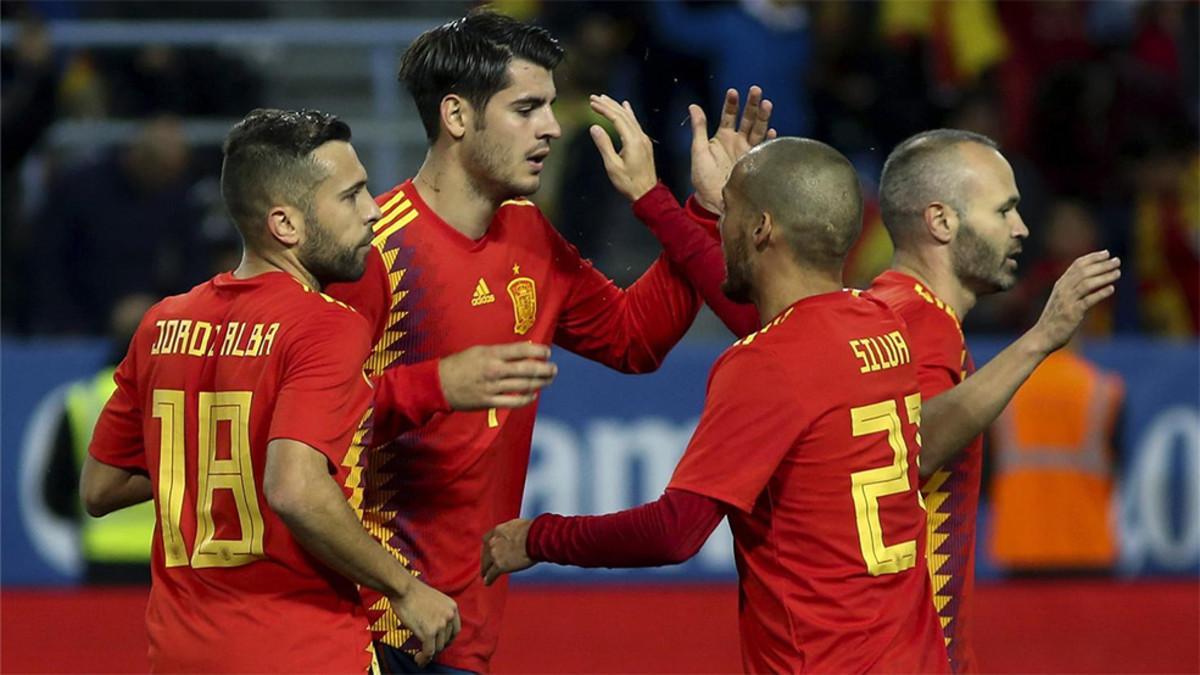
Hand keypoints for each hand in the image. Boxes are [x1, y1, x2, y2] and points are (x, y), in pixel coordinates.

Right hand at [387, 579, 460, 666]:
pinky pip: (429, 652)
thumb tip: (436, 631)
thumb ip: (440, 613)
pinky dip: (424, 658)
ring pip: (438, 648)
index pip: (455, 630)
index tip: (438, 643)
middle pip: (447, 640)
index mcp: (452, 607)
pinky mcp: (429, 632)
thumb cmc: (413, 592)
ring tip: (420, 656)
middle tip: (427, 650)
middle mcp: (450, 616)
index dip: (447, 640)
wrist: (403, 588)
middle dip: (438, 647)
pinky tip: (418, 659)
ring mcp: (440, 624)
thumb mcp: (435, 600)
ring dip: (429, 654)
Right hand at [439, 343, 555, 410]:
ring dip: (540, 383)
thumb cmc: (460, 364)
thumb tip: (522, 351)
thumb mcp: (479, 351)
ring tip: (548, 380)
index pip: (521, 350)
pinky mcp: (489, 402)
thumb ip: (500, 352)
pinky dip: (526, 399)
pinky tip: (533, 394)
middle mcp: (494, 370)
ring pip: (523, 386)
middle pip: (527, 369)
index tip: (548, 352)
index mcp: (491, 354)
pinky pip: (513, 401)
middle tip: (554, 368)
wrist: (439, 384)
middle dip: (544, 369)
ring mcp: (492, 387)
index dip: (538, 350)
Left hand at [481, 518, 534, 585]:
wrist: (535, 538)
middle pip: (485, 553)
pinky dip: (489, 579)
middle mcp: (493, 542)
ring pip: (486, 565)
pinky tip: (488, 582)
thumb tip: (515, 535)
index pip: (486, 539)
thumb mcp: (517, 525)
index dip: (487, 546)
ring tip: (485, 575)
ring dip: (485, 570)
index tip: (488, 550)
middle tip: (486, 564)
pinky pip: (491, 574)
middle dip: (485, 559)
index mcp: (497, 531)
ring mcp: (495, 554)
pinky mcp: (500, 566)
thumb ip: (510, 532)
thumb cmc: (531, 530)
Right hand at [588, 94, 657, 201]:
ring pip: (630, 117)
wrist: (647, 193)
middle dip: (608, 104)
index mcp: (632, 140)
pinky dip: (628, 113)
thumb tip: (595, 128)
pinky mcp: (644, 143)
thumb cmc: (629, 182)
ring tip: (606, 99)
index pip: (616, 118)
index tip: (592, 103)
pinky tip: (626, 107)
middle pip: (623, 115)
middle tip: (595, 97)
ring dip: (617, 107)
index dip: (604, 109)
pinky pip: (635, 123)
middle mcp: (640, 136)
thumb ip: (604, 145)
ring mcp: (644, 139)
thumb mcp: (612, 166)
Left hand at [690, 86, 776, 213]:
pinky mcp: (756, 163)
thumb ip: (698, 128)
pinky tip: (771, 131)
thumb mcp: (698, 151)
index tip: (733, 92)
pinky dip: (769, 140)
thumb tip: (693, 106)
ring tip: (767, 103)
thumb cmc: (703, 178)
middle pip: (747, 118)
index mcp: (723, 137)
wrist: (713, 201)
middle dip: (752, 104)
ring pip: (758, 129)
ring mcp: (748, 151)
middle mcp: (738, 141)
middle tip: (756, 90)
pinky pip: (765, 148)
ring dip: (763, 117)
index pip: (728, 115)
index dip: (731, 103)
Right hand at [1028, 251, 1120, 353]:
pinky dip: (1100, 293)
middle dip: (1102, 265)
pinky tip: (1111, 289)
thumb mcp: (1061, 299)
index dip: (1092, 257)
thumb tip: (1091, 280)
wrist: (1043, 336)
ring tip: (1118, 273)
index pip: (1076, 265)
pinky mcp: (1072, 313)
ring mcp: (1067, 301)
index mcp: (1060, 284)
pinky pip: (1088, 300)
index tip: (1106, 253)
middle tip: (1117, 261)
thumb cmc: (1054, 319)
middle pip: (1084, 272)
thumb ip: (1072, 289)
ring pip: (1087, 284)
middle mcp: (1062, 290)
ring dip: (1104, 277)